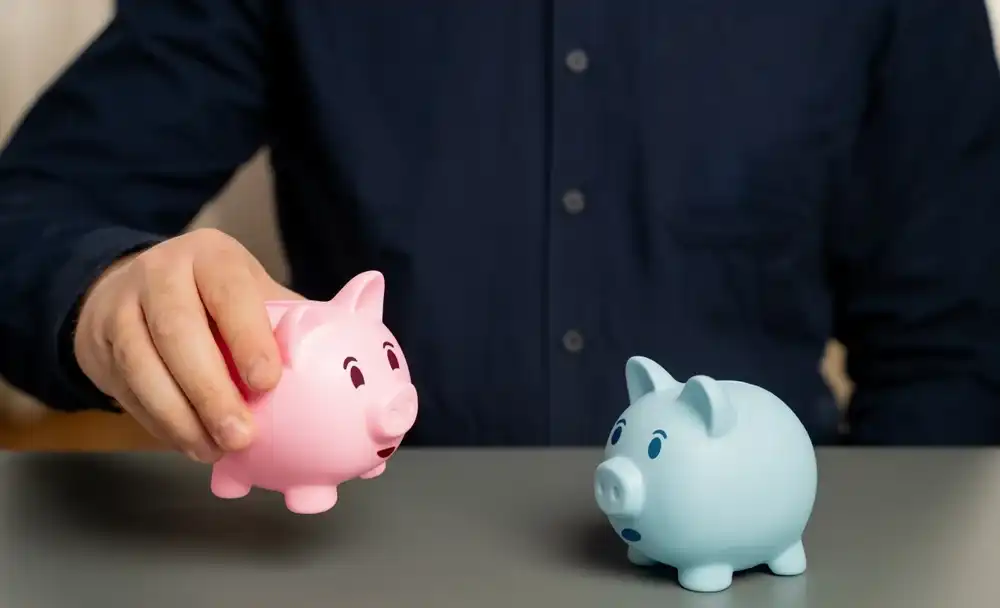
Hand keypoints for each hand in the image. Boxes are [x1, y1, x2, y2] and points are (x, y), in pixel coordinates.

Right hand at [73, 228, 303, 461]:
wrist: (133, 290)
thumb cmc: (215, 299)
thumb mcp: (253, 292)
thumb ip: (295, 319)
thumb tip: (355, 347)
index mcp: (211, 256)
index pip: (228, 289)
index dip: (248, 336)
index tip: (269, 382)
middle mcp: (161, 273)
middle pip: (178, 331)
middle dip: (211, 390)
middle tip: (242, 436)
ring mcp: (122, 307)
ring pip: (143, 364)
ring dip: (180, 416)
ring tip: (215, 451)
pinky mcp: (99, 344)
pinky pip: (127, 390)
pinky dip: (159, 423)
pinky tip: (190, 444)